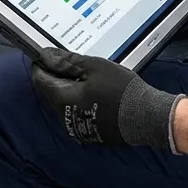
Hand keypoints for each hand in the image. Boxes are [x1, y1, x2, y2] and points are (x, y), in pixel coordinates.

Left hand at [30, 49, 183, 148]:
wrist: (147, 117)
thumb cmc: (121, 90)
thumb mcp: (93, 67)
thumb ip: (66, 61)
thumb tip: (45, 55)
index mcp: (62, 100)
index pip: (40, 80)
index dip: (40, 64)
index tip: (45, 54)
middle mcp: (64, 118)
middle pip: (50, 91)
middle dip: (56, 75)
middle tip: (70, 61)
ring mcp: (76, 127)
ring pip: (63, 102)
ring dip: (69, 87)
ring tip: (86, 75)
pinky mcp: (88, 132)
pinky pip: (76, 111)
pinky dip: (79, 99)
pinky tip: (93, 91)